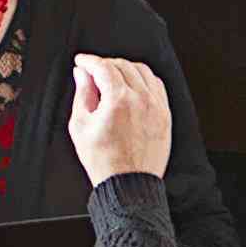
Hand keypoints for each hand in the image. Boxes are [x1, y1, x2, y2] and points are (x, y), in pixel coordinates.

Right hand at [65, 52, 171, 183]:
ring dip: (126, 68)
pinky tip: (134, 85)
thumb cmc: (104, 162)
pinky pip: (157, 86)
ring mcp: (156, 106)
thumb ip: (82, 94)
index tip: (82, 62)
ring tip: (113, 76)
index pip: (103, 66)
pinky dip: (144, 80)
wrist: (128, 185)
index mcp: (118, 100)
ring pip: (142, 71)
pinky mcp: (165, 115)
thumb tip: (82, 75)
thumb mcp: (80, 126)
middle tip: (93, 71)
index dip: (89, 60)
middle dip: (105, 64)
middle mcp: (141, 99)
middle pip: (123, 65)